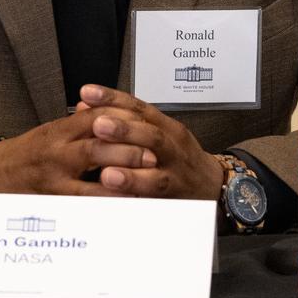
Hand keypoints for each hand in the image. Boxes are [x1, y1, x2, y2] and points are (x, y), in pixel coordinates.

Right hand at [0, 106, 156, 195]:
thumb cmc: (28, 153)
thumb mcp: (53, 132)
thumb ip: (82, 124)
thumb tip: (114, 112)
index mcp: (61, 129)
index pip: (95, 117)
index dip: (122, 120)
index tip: (146, 125)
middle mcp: (58, 149)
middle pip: (95, 145)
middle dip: (126, 150)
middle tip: (152, 155)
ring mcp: (54, 175)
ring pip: (89, 176)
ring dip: (119, 178)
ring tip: (143, 181)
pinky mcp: (52, 197)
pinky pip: (81, 202)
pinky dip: (103, 203)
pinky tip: (121, 206)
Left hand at [76, 84, 223, 200]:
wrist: (212, 185)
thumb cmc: (177, 157)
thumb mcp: (153, 131)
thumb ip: (121, 120)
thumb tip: (85, 106)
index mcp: (165, 126)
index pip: (139, 108)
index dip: (113, 99)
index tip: (88, 92)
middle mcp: (173, 148)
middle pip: (152, 135)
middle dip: (124, 131)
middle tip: (99, 125)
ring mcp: (176, 175)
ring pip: (157, 174)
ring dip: (131, 175)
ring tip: (107, 173)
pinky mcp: (176, 200)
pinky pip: (158, 203)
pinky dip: (141, 204)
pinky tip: (123, 202)